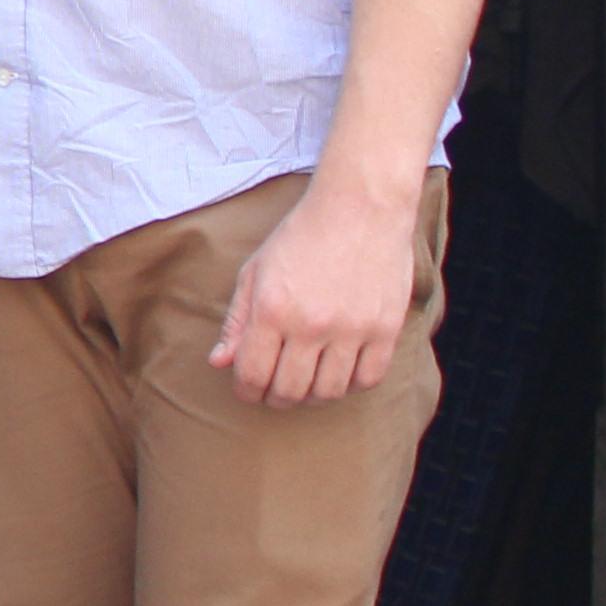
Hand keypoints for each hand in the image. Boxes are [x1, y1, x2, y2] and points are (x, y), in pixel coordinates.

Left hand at [213, 174, 420, 407]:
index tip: (248, 390)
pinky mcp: (385, 327)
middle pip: (289, 391)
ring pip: (329, 392)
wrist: (360, 206)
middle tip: (275, 393)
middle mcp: (311, 324)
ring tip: (306, 383)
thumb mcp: (256, 272)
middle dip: (276, 399)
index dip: (246, 391)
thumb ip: (237, 321)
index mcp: (272, 310)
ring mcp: (352, 328)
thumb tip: (220, 363)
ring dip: (313, 396)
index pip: (252, 374)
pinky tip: (340, 372)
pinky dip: (350, 384)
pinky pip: (368, 379)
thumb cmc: (301, 237)